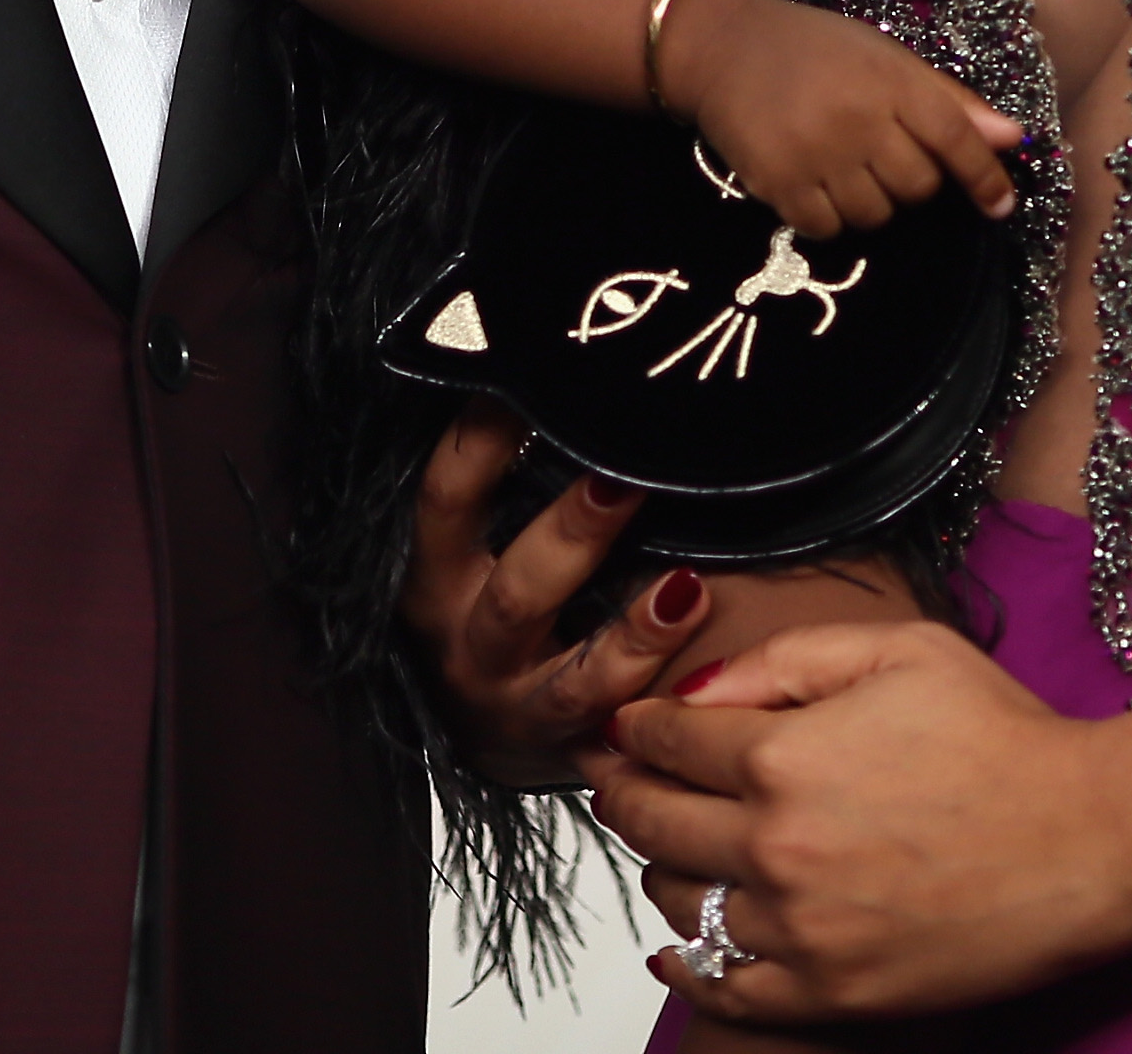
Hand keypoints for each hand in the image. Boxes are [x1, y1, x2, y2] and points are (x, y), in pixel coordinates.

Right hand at [405, 409, 696, 785]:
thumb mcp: (466, 553)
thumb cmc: (481, 610)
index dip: (477, 443)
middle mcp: (468, 643)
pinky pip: (613, 726)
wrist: (471, 733)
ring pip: (575, 675)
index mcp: (436, 578)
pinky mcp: (565, 746)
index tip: (519, 384)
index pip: (446, 500)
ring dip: (633, 631)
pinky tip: (695, 653)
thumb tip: (558, 389)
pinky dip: (654, 688)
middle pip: (522, 589)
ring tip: (685, 587)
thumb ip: (501, 490)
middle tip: (626, 477)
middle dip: (575, 531)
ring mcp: (517, 702)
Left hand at [594, 619, 1131, 1026]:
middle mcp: (777, 847)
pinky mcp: (831, 992)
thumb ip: (783, 658)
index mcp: (784, 756)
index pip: (662, 738)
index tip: (629, 725)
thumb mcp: (897, 650)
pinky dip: (686, 962)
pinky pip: (724, 985)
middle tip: (618, 776)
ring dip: (659, 865)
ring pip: (677, 900)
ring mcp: (801, 930)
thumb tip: (693, 691)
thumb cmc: (1007, 740)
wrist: (1094, 842)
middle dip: (624, 788)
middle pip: (649, 819)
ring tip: (670, 843)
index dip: (636, 725)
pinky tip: (677, 940)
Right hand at [662, 0, 1019, 234]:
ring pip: (876, 215)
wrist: (723, 46)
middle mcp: (857, 118)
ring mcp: (816, 153)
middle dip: (912, 181)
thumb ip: (948, 100)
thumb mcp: (885, 57)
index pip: (954, 137)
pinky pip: (830, 229)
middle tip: (881, 153)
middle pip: (918, 187)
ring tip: (845, 166)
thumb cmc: (815, 49)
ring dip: (872, 202)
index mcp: (890, 79)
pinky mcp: (778, 182)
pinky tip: (816, 183)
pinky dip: (831, 217)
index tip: (1000, 206)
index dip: (983, 176)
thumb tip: (1012, 138)